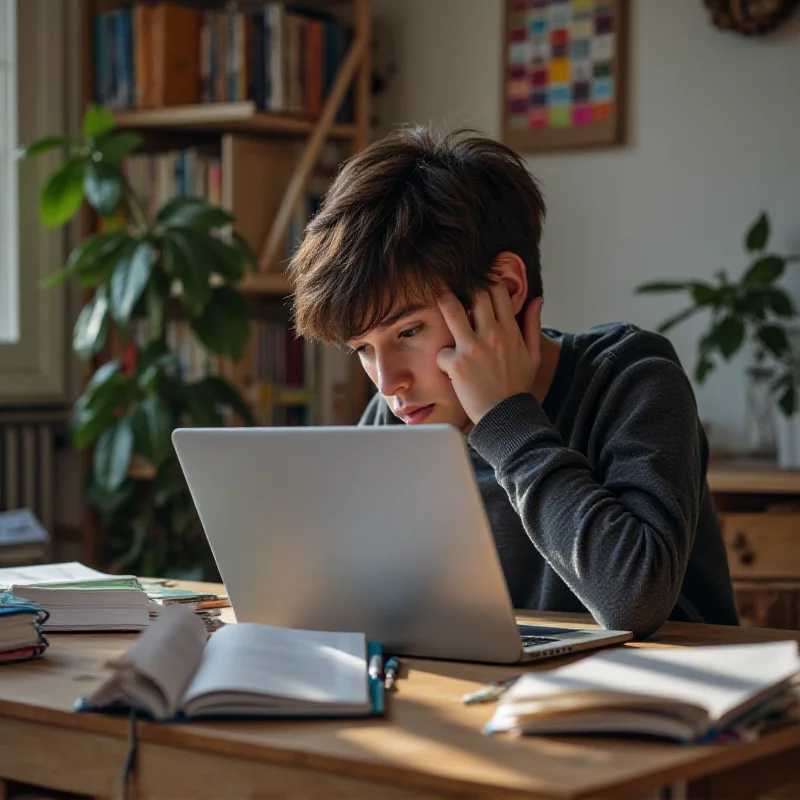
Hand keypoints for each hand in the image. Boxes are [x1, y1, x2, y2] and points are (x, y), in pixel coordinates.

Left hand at [436, 284, 542, 423]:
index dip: (486, 282)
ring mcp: (473, 348)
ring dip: (444, 302)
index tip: (478, 280)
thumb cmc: (517, 386)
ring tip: (438, 297)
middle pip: (475, 294)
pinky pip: (441, 351)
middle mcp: (492, 335)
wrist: (506, 416)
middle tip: (453, 285)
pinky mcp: (457, 364)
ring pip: (452, 310)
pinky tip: (447, 367)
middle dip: (464, 288)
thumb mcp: (533, 355)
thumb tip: (536, 299)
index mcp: (510, 330)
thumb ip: (533, 325)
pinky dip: (442, 357)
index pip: (498, 291)